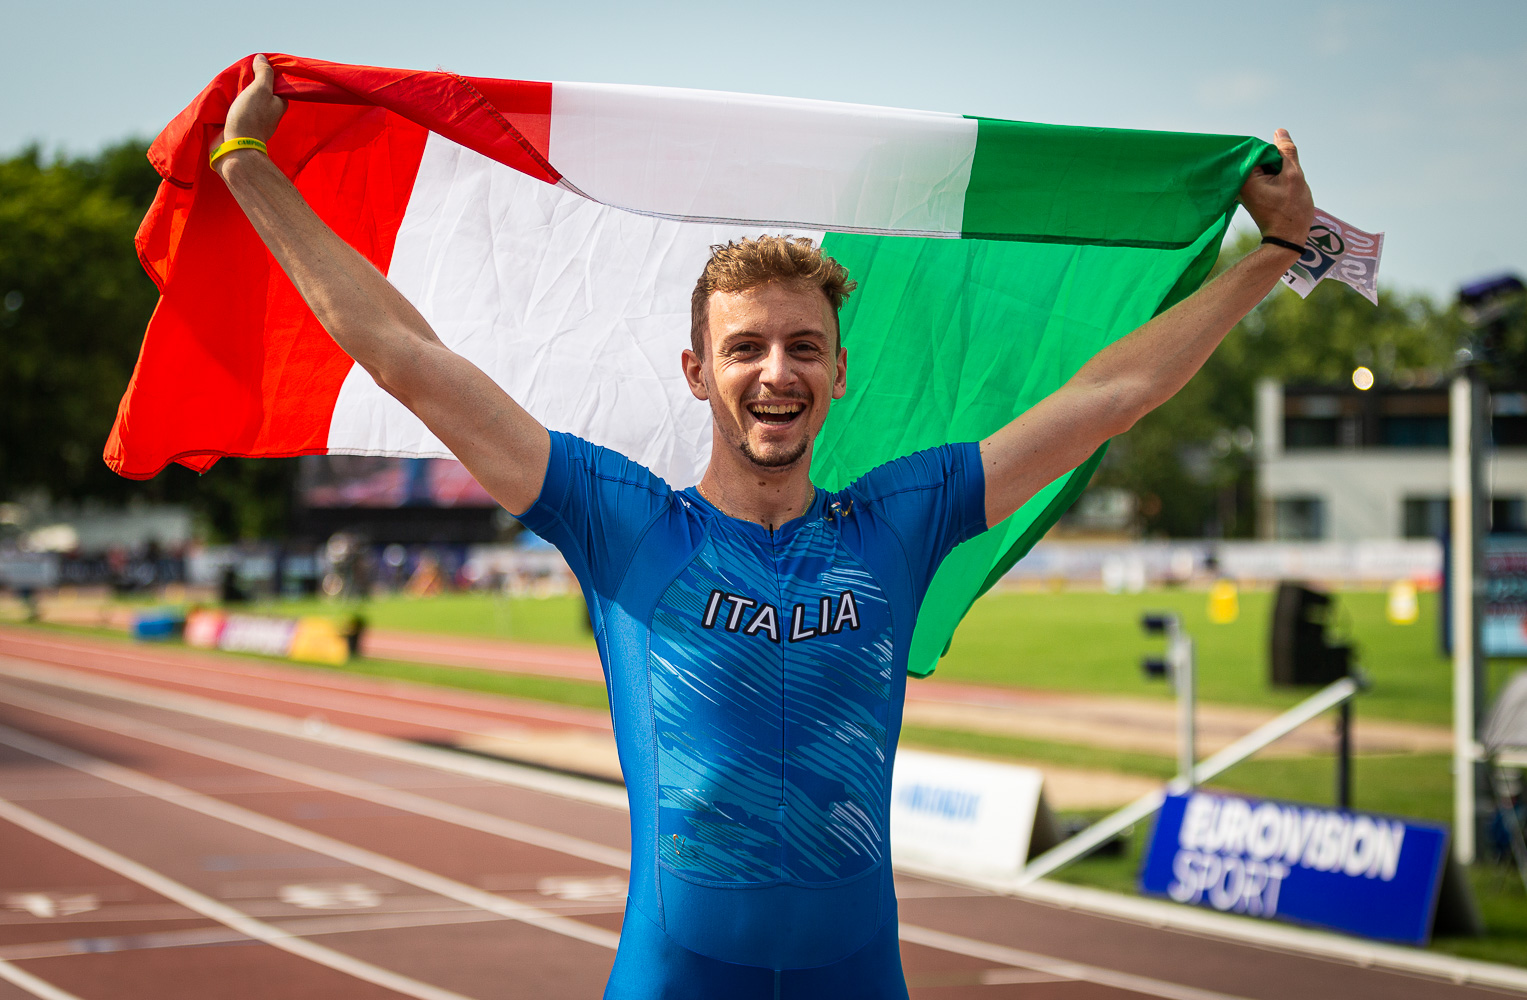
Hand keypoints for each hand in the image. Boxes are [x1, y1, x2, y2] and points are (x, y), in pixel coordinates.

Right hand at [210, 55, 287, 156]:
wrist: (235, 147)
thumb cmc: (251, 117)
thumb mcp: (261, 89)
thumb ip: (264, 73)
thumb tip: (262, 58)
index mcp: (278, 104)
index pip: (276, 85)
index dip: (266, 75)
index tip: (255, 67)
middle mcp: (269, 113)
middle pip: (260, 92)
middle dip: (250, 84)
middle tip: (239, 74)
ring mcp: (254, 121)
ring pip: (247, 101)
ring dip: (238, 94)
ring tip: (229, 84)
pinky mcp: (240, 126)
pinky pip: (236, 110)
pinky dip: (230, 104)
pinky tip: (223, 97)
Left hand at [1238, 128, 1314, 246]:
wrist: (1286, 239)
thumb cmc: (1291, 210)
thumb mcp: (1293, 176)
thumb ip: (1286, 151)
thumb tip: (1279, 131)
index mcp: (1245, 177)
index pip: (1257, 149)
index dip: (1275, 153)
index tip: (1283, 167)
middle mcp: (1239, 183)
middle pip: (1259, 157)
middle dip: (1275, 162)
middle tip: (1283, 180)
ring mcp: (1243, 189)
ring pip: (1262, 167)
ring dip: (1275, 170)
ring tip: (1282, 187)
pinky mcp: (1250, 194)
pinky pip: (1261, 176)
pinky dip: (1272, 177)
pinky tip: (1279, 189)